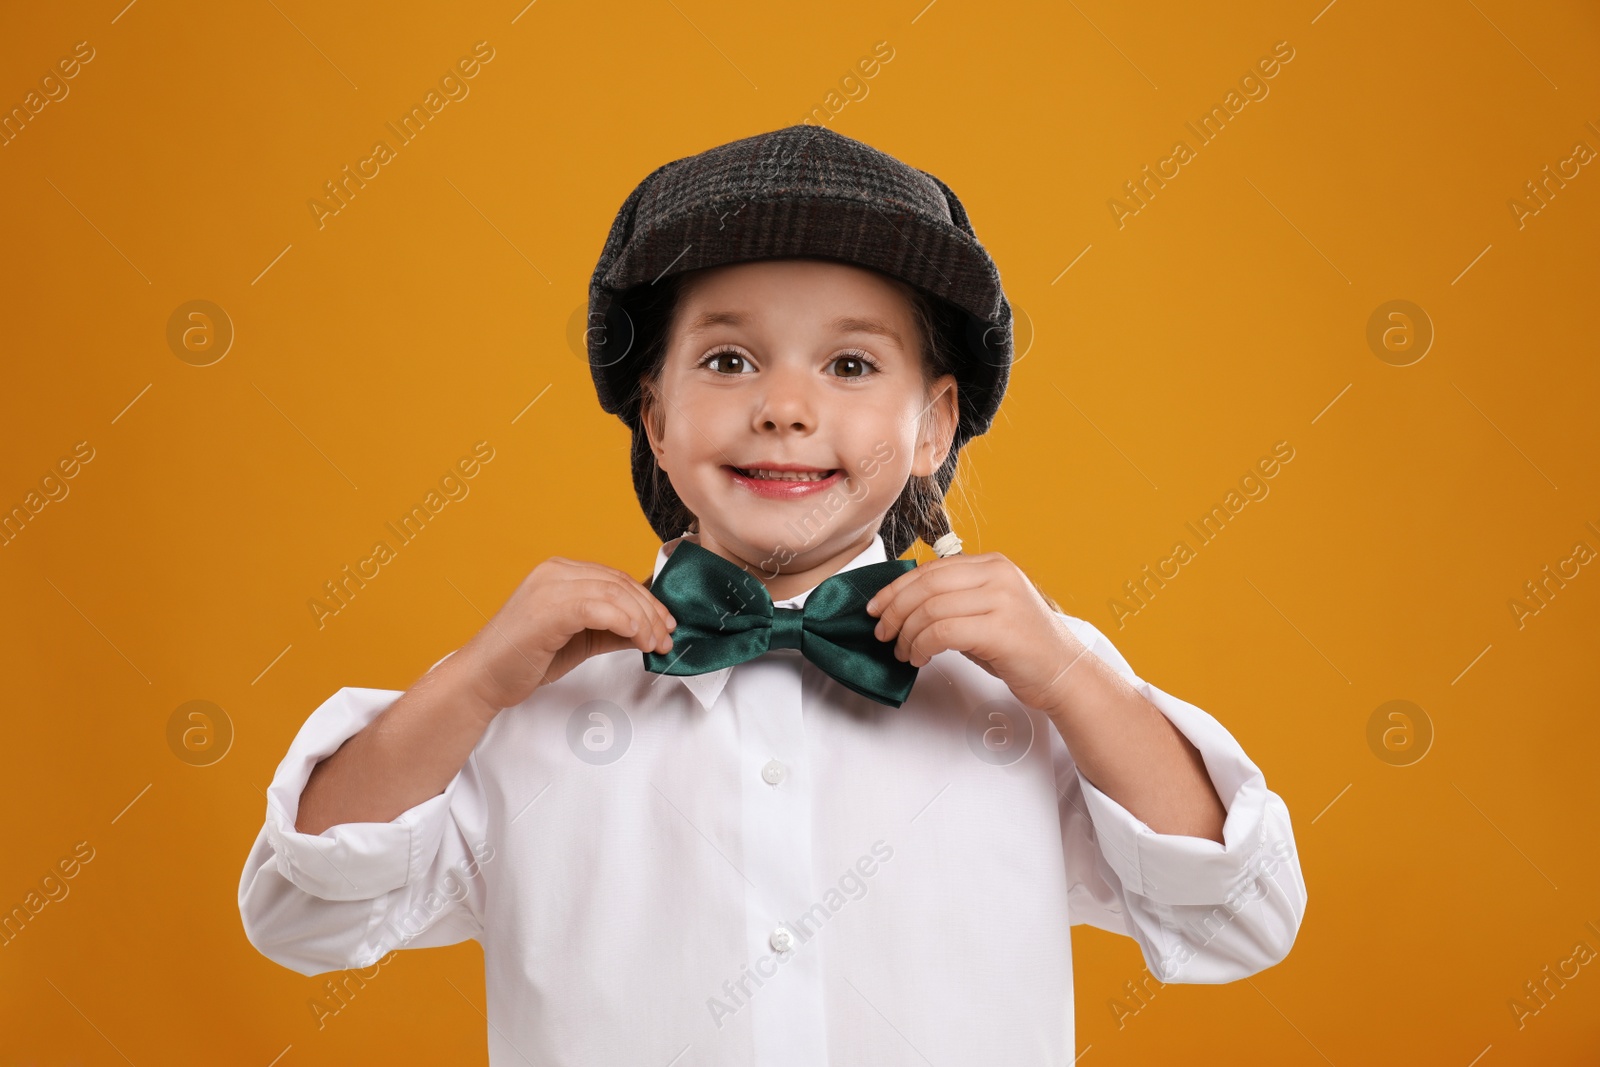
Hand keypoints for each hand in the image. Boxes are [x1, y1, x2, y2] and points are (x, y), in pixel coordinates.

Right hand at [455, 558, 676, 712]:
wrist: (483, 679)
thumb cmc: (524, 661)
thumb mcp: (580, 640)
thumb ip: (612, 630)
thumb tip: (651, 631)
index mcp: (560, 572)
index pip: (616, 578)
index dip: (647, 600)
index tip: (667, 624)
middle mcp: (555, 572)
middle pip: (619, 583)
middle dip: (651, 611)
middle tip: (667, 638)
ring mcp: (550, 587)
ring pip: (614, 593)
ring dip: (644, 620)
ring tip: (656, 644)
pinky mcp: (548, 608)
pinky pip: (599, 608)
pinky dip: (626, 623)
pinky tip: (638, 641)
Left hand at [864, 552, 1087, 714]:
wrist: (1065, 674)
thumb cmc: (1021, 648)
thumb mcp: (986, 611)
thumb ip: (953, 601)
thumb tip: (903, 606)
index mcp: (992, 564)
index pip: (931, 569)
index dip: (896, 588)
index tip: (877, 607)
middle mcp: (998, 575)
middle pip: (926, 585)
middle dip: (895, 610)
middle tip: (883, 632)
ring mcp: (1001, 600)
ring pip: (930, 609)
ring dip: (907, 634)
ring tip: (904, 652)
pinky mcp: (1000, 629)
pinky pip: (942, 632)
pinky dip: (922, 646)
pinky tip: (920, 658)